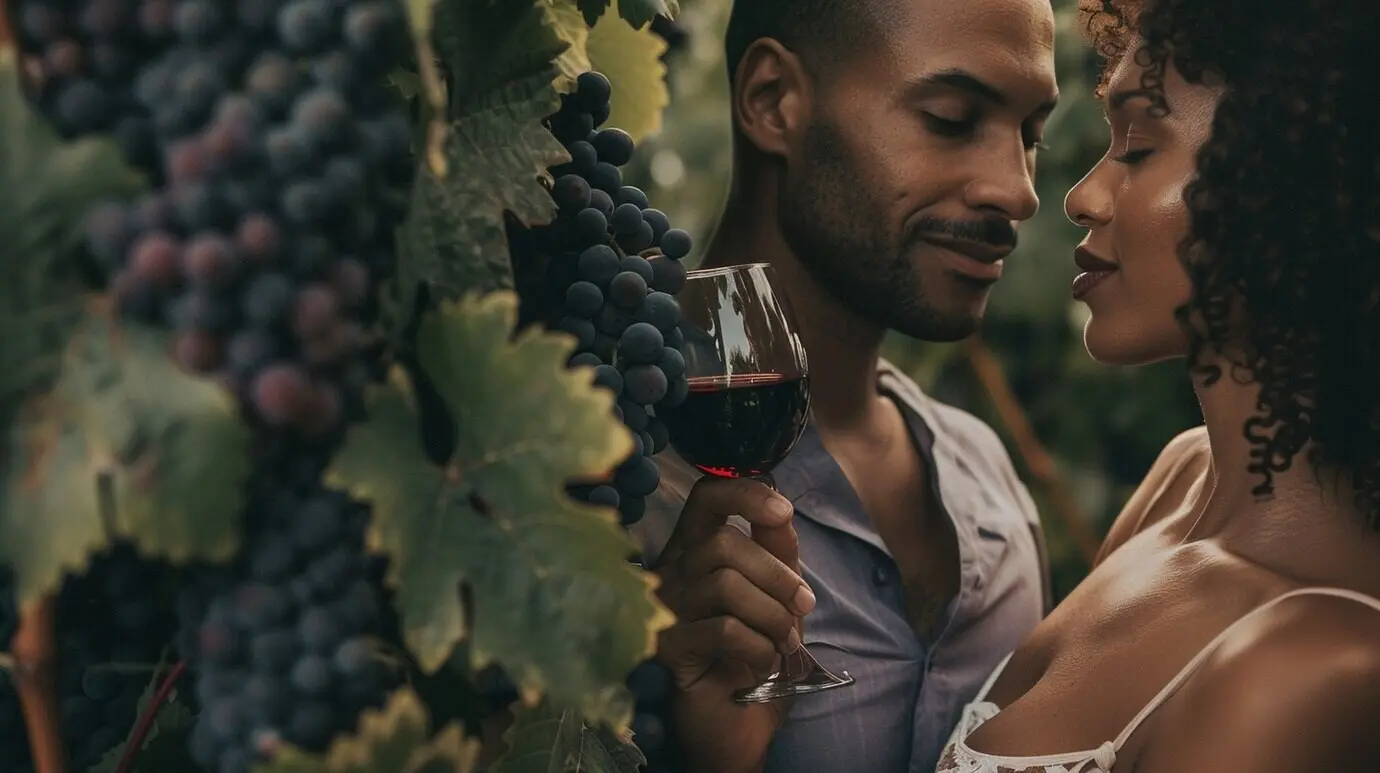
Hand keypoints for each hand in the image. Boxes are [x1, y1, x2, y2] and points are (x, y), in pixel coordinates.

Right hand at [651, 477, 815, 772]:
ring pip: (724, 582)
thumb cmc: (754, 659)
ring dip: (772, 614)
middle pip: (724, 542)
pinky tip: (761, 664)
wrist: (739, 728)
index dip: (744, 492)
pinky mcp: (667, 649)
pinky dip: (757, 645)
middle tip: (804, 606)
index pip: (706, 496)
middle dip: (778, 574)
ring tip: (785, 643)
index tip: (783, 511)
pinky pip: (721, 628)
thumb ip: (777, 555)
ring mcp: (664, 611)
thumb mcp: (777, 600)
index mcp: (696, 552)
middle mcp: (673, 573)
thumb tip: (782, 511)